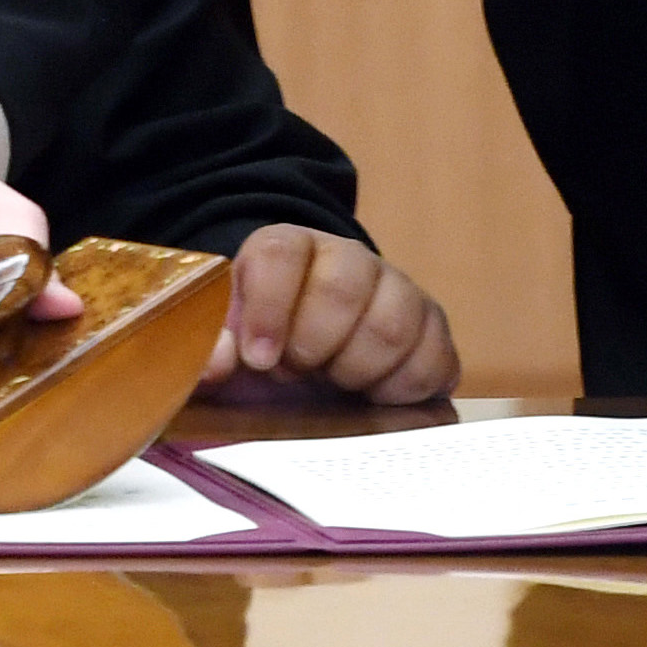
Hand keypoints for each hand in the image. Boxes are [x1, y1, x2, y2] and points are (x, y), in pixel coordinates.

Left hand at [204, 226, 460, 402]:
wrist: (317, 364)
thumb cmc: (266, 353)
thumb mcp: (228, 352)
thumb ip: (213, 353)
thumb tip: (217, 363)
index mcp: (288, 250)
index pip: (279, 253)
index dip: (268, 307)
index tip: (259, 359)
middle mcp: (348, 259)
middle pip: (342, 288)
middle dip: (314, 345)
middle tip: (298, 372)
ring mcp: (398, 290)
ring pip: (392, 324)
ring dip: (357, 369)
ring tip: (334, 382)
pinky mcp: (433, 330)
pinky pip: (433, 358)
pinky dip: (401, 389)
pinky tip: (374, 396)